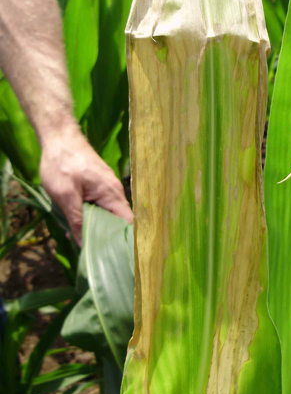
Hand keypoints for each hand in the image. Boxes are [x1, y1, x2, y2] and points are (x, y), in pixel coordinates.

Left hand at [40, 129, 132, 245]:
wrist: (59, 137)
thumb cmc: (61, 164)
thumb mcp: (65, 195)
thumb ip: (76, 220)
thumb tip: (83, 244)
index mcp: (111, 194)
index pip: (128, 223)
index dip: (126, 240)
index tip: (120, 256)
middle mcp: (114, 191)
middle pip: (119, 221)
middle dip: (110, 237)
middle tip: (98, 255)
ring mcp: (107, 187)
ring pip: (109, 214)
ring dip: (100, 227)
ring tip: (89, 243)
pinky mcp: (99, 185)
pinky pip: (102, 206)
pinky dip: (95, 216)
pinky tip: (82, 225)